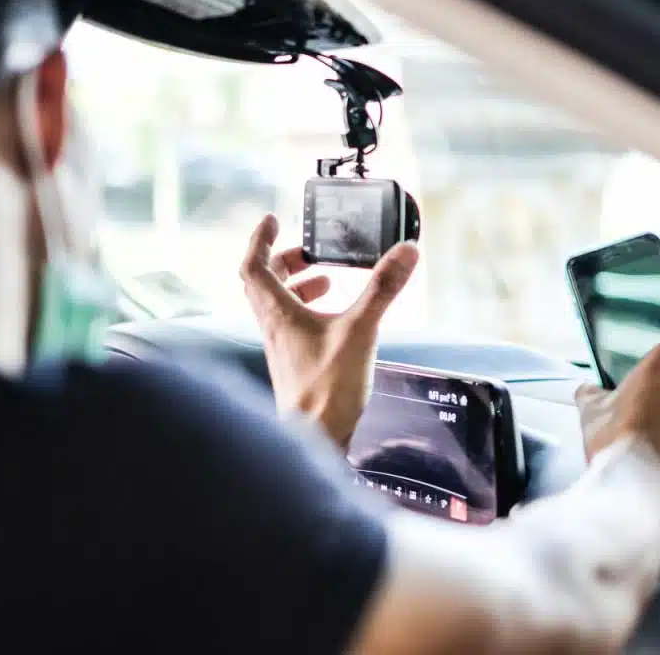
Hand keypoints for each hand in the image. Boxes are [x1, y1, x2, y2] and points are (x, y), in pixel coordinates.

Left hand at [239, 215, 419, 448]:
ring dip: (298, 286)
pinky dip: (309, 311)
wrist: (315, 439)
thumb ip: (383, 288)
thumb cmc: (326, 389)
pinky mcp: (294, 364)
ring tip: (327, 279)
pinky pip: (293, 326)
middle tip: (310, 250)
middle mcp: (273, 328)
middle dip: (285, 260)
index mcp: (278, 313)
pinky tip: (336, 318)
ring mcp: (282, 348)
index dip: (260, 239)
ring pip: (278, 305)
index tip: (272, 220)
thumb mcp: (361, 330)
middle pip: (264, 283)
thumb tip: (405, 251)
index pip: (254, 266)